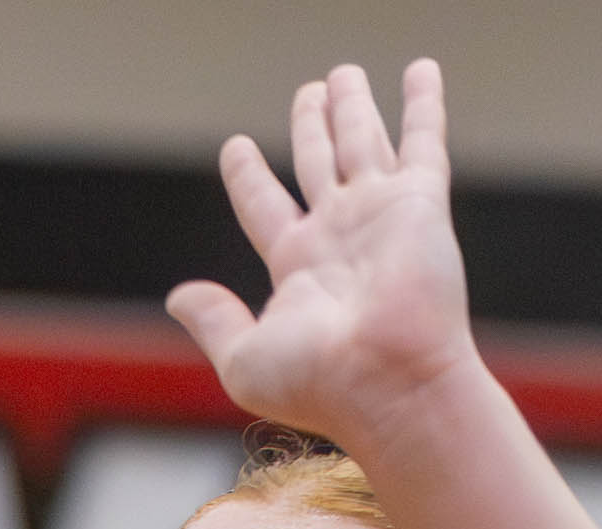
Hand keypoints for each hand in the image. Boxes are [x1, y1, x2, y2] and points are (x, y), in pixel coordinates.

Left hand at [168, 61, 479, 448]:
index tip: (236, 147)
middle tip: (308, 91)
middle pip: (318, 163)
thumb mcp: (245, 357)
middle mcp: (339, 236)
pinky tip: (420, 70)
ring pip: (361, 142)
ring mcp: (380, 216)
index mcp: (297, 267)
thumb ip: (214, 321)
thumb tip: (178, 297)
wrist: (389, 383)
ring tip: (342, 75)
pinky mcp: (421, 203)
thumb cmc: (319, 384)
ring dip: (353, 107)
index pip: (265, 206)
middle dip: (311, 127)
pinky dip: (423, 104)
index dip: (248, 175)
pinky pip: (422, 140)